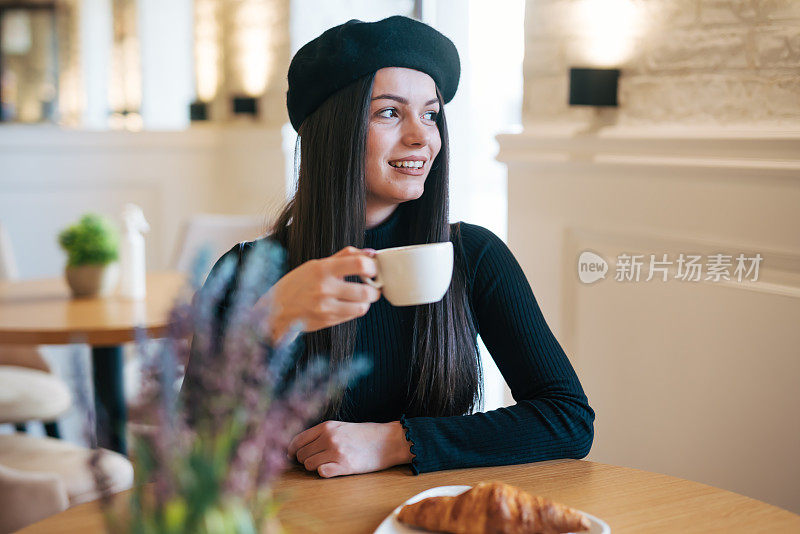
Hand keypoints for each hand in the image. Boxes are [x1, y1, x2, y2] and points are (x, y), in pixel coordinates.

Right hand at [257, 246, 380, 341]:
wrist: (275, 308)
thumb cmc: (298, 283)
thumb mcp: (316, 265)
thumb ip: (345, 257)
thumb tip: (371, 252)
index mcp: (322, 269)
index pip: (359, 264)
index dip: (372, 267)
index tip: (372, 269)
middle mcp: (324, 289)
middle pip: (366, 291)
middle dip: (374, 290)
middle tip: (372, 287)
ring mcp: (325, 307)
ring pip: (362, 307)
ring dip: (366, 302)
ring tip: (361, 298)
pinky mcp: (326, 321)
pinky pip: (351, 316)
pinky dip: (354, 310)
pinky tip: (347, 305)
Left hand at [287, 420, 412, 477]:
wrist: (388, 441)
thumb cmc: (365, 434)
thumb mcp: (341, 427)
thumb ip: (322, 434)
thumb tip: (299, 446)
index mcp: (327, 426)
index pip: (297, 440)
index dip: (291, 450)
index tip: (291, 456)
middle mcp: (329, 438)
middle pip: (301, 454)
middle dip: (303, 460)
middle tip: (314, 460)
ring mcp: (336, 452)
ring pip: (308, 465)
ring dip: (314, 467)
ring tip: (326, 464)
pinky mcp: (344, 466)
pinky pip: (321, 473)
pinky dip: (323, 472)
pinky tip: (332, 469)